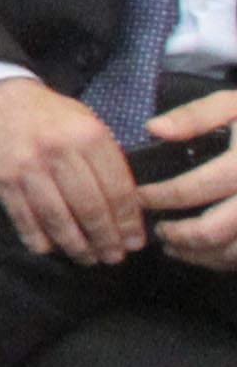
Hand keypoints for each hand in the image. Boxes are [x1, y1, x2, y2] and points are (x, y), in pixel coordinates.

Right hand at [0, 73, 148, 263]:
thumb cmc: (49, 115)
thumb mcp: (87, 123)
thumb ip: (106, 159)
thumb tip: (128, 206)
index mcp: (88, 136)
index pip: (118, 190)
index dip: (129, 222)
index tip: (135, 242)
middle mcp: (59, 152)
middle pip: (91, 209)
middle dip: (107, 239)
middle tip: (114, 257)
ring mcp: (27, 168)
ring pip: (59, 219)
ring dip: (77, 246)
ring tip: (89, 258)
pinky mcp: (2, 180)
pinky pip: (24, 219)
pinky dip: (39, 239)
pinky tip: (51, 249)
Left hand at [147, 90, 236, 269]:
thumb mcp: (236, 104)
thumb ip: (197, 115)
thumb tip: (155, 129)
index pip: (193, 188)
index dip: (159, 197)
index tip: (139, 198)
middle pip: (212, 231)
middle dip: (177, 235)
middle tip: (158, 231)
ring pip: (233, 254)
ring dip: (199, 256)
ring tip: (176, 247)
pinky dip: (227, 262)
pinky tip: (210, 254)